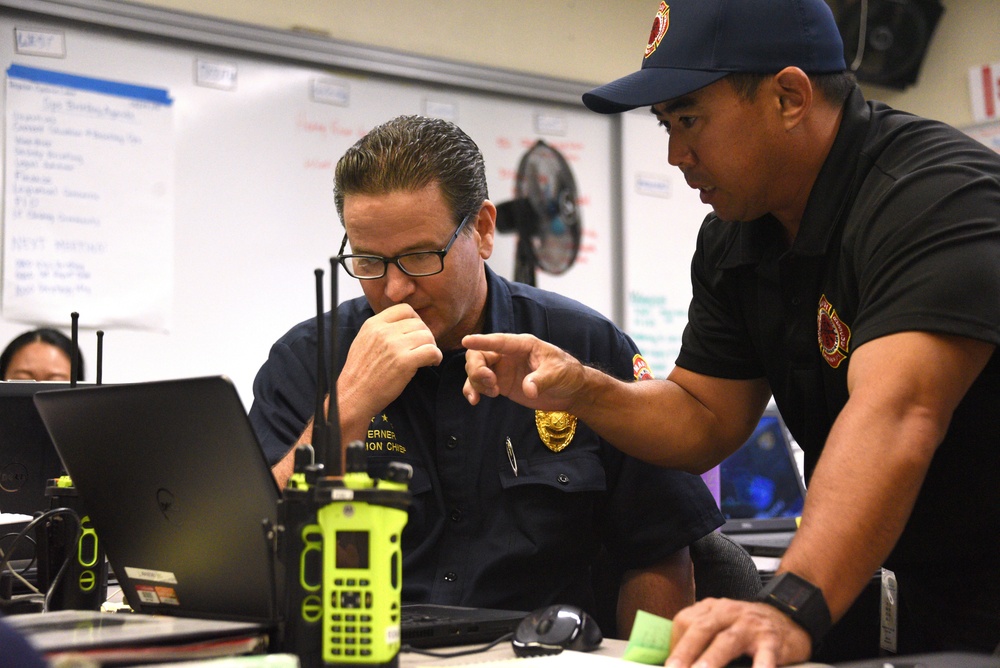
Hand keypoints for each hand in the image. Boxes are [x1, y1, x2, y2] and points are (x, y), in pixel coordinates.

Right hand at [340, 304, 441, 418]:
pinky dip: (436, 357)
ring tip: (427, 358)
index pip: (405, 309)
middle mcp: (383, 331)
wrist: (353, 396)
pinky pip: (432, 351)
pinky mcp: (404, 362)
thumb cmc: (360, 374)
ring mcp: (394, 346)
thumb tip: (405, 325)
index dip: (416, 320)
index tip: (416, 334)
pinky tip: (431, 363)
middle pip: (419, 323)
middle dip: (425, 336)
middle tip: (423, 349)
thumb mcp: (363, 341)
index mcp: (373, 324)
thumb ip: (381, 330)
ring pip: (427, 336)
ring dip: (431, 347)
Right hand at [462, 332, 582, 410]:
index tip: (466, 341)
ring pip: (476, 370)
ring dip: (476, 382)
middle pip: (480, 355)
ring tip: (492, 393)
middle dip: (477, 368)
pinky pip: (480, 384)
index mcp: (522, 345)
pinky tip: (475, 400)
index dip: (482, 341)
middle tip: (490, 383)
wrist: (571, 391)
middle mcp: (508, 355)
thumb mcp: (558, 374)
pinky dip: (473, 390)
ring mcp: (502, 369)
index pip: (499, 341)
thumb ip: (542, 380)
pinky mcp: (501, 384)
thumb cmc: (567, 374)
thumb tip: (528, 389)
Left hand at [666, 598, 811, 667]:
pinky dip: (759, 666)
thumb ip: (702, 637)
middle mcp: (729, 612)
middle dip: (685, 651)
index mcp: (712, 609)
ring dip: (711, 659)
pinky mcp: (772, 640)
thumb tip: (677, 662)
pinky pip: (765, 655)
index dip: (675, 644)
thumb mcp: (722, 623)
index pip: (684, 621)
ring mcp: (750, 626)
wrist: (790, 616)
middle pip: (701, 628)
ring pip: (727, 640)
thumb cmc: (748, 627)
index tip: (670, 665)